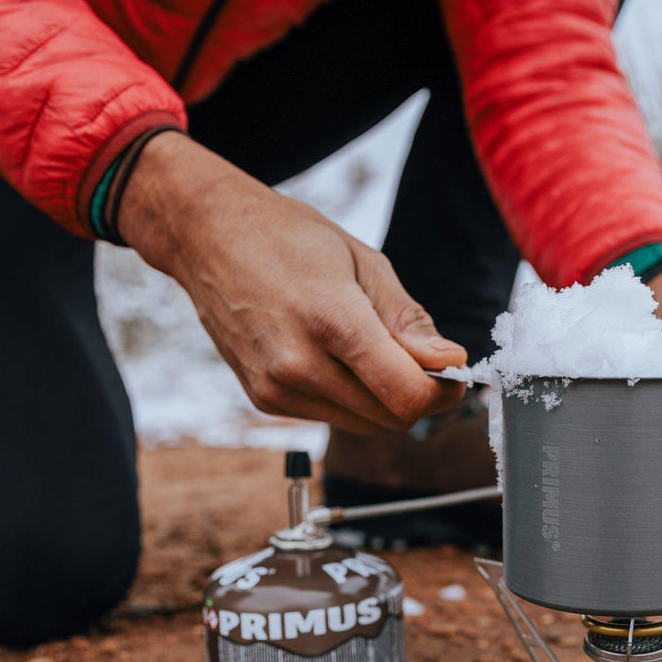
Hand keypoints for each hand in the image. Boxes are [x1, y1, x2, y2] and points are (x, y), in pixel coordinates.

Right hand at [118, 132, 466, 432]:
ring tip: (371, 349)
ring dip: (384, 399)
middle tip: (421, 358)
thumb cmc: (289, 239)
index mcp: (332, 321)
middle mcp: (299, 365)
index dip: (443, 393)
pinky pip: (332, 417)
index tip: (455, 374)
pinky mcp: (265, 401)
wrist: (206, 237)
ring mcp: (277, 388)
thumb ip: (410, 322)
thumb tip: (450, 361)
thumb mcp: (365, 263)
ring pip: (365, 424)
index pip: (407, 396)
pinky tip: (335, 357)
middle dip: (417, 395)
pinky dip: (350, 398)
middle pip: (391, 417)